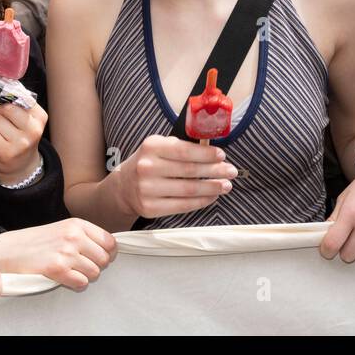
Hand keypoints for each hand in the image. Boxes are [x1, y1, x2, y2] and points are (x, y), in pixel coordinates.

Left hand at [0, 101, 46, 183]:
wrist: (21, 165)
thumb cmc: (21, 137)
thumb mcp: (27, 120)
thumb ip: (19, 103)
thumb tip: (3, 83)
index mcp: (40, 117)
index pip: (21, 97)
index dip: (6, 94)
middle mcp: (33, 130)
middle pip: (7, 108)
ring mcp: (21, 142)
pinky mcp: (7, 152)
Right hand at [0, 218, 116, 289]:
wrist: (9, 250)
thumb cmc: (37, 241)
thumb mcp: (63, 229)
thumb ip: (85, 236)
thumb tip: (109, 250)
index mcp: (77, 224)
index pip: (110, 242)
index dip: (109, 253)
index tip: (101, 257)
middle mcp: (74, 236)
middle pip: (104, 259)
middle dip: (97, 266)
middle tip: (82, 266)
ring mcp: (66, 252)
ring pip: (94, 272)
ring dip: (86, 276)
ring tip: (72, 271)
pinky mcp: (57, 269)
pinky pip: (81, 282)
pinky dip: (76, 283)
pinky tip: (66, 277)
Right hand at [113, 134, 236, 220]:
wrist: (123, 187)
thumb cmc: (148, 163)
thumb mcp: (158, 147)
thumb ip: (180, 146)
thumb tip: (212, 151)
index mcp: (151, 147)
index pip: (185, 150)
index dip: (206, 154)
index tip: (222, 155)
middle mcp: (147, 167)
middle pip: (190, 171)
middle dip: (215, 171)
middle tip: (231, 171)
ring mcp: (147, 189)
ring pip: (189, 190)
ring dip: (212, 188)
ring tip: (225, 185)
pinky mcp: (150, 208)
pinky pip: (183, 205)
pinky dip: (201, 201)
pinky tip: (212, 197)